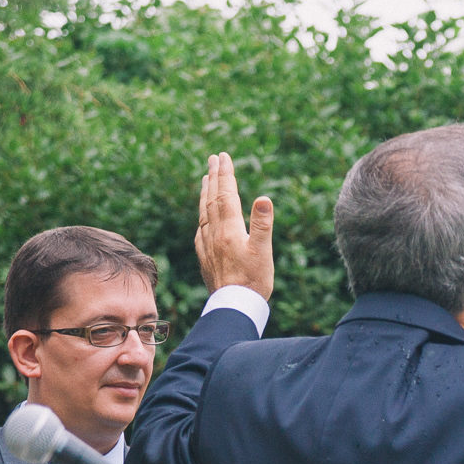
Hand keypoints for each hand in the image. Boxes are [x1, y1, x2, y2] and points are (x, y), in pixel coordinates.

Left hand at [195, 152, 274, 300]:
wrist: (233, 306)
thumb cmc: (253, 281)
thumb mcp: (262, 251)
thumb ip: (262, 224)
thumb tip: (263, 198)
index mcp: (229, 229)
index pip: (226, 195)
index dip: (225, 175)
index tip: (224, 157)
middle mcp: (214, 234)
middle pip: (212, 199)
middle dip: (213, 177)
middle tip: (213, 159)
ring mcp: (207, 245)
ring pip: (204, 212)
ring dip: (205, 193)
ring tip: (205, 179)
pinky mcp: (205, 256)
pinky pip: (201, 228)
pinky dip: (202, 214)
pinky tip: (203, 216)